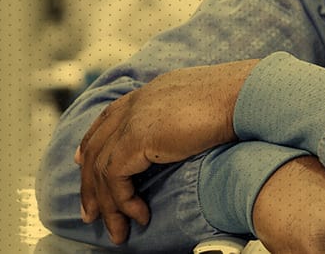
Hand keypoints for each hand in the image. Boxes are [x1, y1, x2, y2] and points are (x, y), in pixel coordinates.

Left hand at [75, 59, 258, 243]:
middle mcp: (135, 104)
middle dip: (90, 184)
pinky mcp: (136, 138)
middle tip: (90, 213)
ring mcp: (132, 119)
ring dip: (107, 205)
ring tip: (117, 231)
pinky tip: (140, 215)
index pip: (108, 118)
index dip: (92, 142)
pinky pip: (115, 177)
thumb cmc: (236, 100)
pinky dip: (123, 202)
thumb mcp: (200, 108)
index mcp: (149, 94)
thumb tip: (184, 136)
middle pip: (96, 146)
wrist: (242, 95)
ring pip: (101, 168)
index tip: (82, 163)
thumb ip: (181, 120)